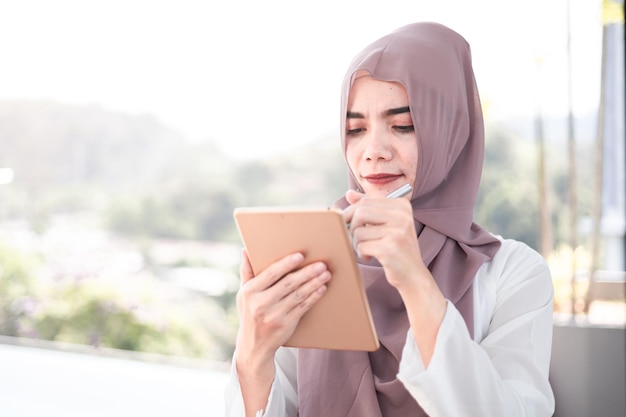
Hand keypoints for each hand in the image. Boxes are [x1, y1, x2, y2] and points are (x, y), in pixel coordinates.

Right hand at [235, 250, 330, 366]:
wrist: (253, 346)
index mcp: (249, 292)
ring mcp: (274, 316)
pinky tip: (322, 289)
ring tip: (325, 274)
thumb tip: (246, 250)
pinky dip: (314, 297)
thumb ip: (247, 271)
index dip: (286, 264)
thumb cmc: (250, 313)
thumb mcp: (243, 294)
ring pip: (298, 295)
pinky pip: (303, 307)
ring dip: (314, 283)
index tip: (300, 256)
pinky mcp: (286, 325)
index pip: (270, 274)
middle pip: (288, 284)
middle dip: (306, 273)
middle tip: (321, 264)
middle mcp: (260, 304)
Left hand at [344, 189, 445, 366]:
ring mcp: (397, 231)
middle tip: (356, 238)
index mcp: (402, 205)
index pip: (365, 201)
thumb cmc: (397, 248)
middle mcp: (402, 215)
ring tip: (366, 249)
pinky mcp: (390, 248)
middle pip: (359, 212)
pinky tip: (371, 257)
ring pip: (358, 230)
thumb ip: (370, 207)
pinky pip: (361, 245)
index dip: (351, 213)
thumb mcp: (387, 223)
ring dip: (356, 243)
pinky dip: (361, 253)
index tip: (352, 226)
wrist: (413, 275)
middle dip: (351, 227)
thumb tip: (349, 193)